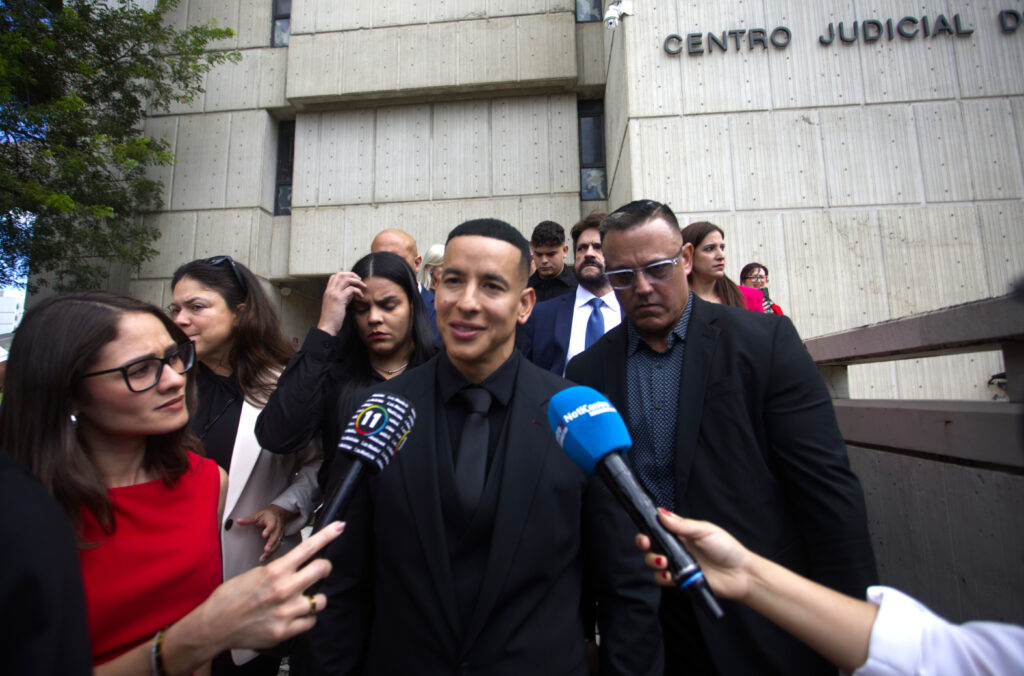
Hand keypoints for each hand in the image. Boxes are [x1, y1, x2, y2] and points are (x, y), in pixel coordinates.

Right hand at [158, 522, 344, 674]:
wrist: (214, 626)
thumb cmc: (230, 598)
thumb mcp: (254, 575)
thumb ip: (278, 571)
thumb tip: (296, 567)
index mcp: (274, 571)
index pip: (308, 548)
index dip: (327, 535)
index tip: (340, 527)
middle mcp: (284, 589)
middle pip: (323, 569)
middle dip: (323, 568)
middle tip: (318, 571)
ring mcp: (286, 612)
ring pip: (320, 600)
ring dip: (313, 598)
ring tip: (301, 599)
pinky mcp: (286, 631)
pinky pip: (311, 621)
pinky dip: (306, 618)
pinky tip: (295, 616)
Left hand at [236, 504, 294, 562]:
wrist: (279, 513)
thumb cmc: (268, 515)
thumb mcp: (258, 515)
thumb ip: (249, 519)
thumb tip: (238, 521)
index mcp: (272, 520)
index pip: (272, 525)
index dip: (268, 530)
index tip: (263, 535)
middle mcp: (278, 527)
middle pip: (276, 536)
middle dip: (271, 543)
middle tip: (266, 550)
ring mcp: (280, 533)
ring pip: (278, 543)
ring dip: (272, 550)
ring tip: (264, 556)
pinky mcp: (280, 538)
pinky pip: (277, 546)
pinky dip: (272, 552)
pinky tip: (266, 557)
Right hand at [316, 272, 365, 334]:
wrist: (327, 326)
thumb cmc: (332, 318)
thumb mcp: (337, 304)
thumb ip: (343, 296)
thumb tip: (352, 291)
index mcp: (328, 291)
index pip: (335, 276)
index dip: (345, 275)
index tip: (353, 279)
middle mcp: (330, 290)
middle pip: (341, 274)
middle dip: (352, 275)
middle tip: (360, 280)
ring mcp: (334, 294)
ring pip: (346, 279)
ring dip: (357, 281)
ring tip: (363, 286)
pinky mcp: (339, 299)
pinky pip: (351, 289)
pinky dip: (358, 291)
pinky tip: (361, 296)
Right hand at [635, 509, 753, 601]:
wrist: (740, 575)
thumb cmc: (726, 549)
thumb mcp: (705, 531)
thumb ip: (682, 524)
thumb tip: (661, 513)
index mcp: (681, 532)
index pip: (658, 525)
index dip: (648, 525)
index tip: (643, 525)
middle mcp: (676, 547)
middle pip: (650, 543)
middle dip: (643, 542)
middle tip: (646, 543)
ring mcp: (677, 563)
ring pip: (652, 561)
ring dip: (653, 560)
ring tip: (664, 562)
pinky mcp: (679, 579)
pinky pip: (662, 578)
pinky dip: (662, 577)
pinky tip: (671, 575)